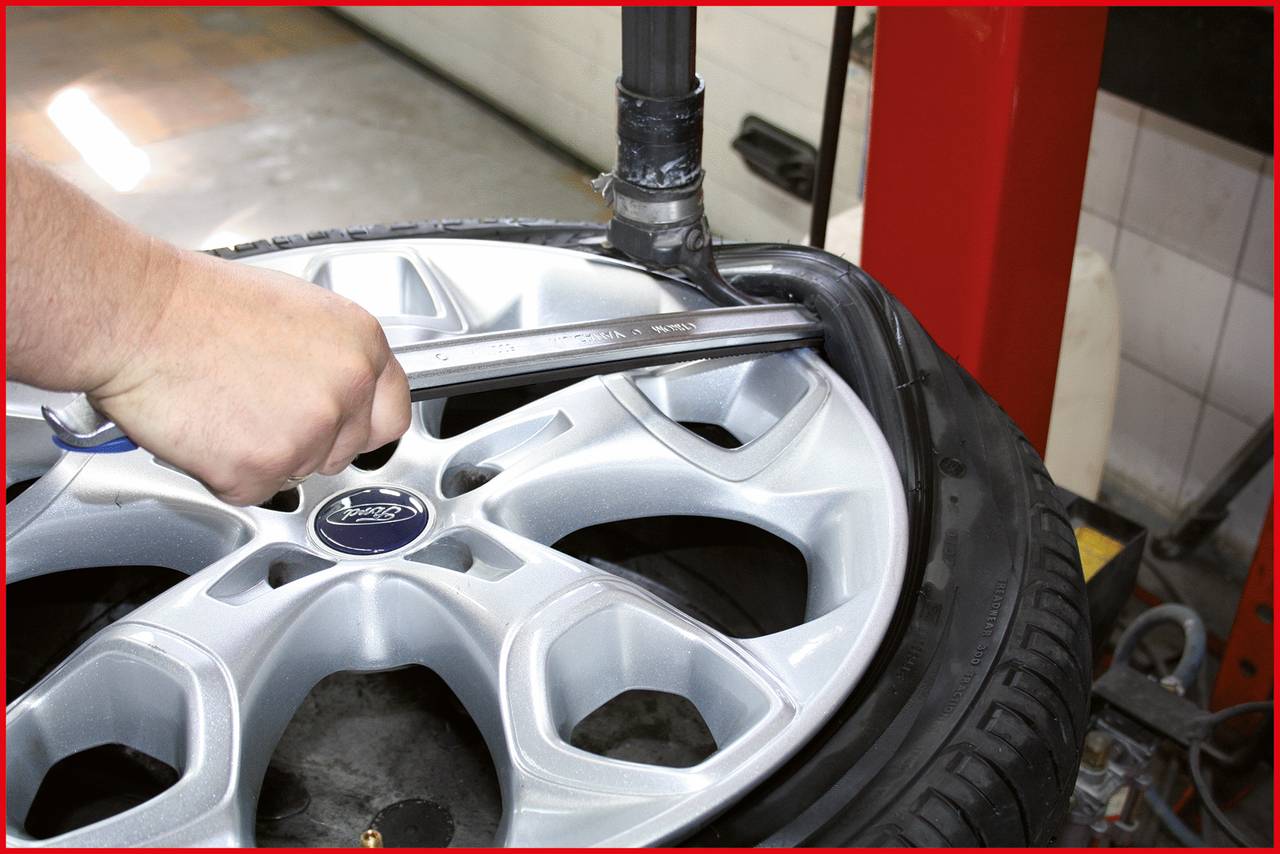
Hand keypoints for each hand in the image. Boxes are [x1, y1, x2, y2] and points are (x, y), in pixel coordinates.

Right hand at [89, 248, 410, 505]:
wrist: (139, 315)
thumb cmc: (199, 304)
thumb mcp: (298, 311)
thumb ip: (333, 357)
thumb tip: (340, 386)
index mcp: (361, 344)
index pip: (393, 412)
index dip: (362, 424)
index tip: (343, 426)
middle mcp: (346, 389)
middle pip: (346, 450)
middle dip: (308, 441)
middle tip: (259, 407)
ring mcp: (309, 433)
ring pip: (300, 472)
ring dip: (264, 454)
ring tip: (227, 405)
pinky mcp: (263, 468)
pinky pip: (253, 490)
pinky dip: (225, 472)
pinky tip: (208, 427)